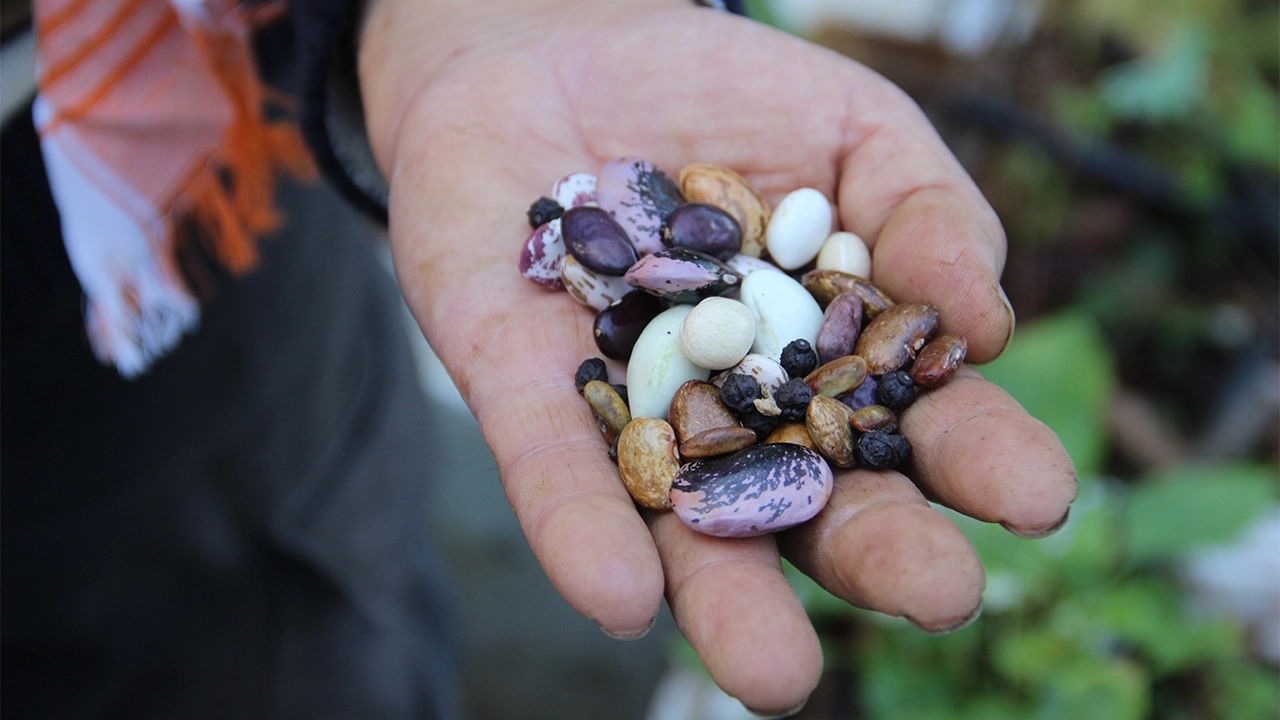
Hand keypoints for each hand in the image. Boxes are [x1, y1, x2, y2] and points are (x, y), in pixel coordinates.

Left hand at [358, 1, 1076, 713]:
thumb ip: (927, 214)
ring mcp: (625, 407)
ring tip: (774, 673)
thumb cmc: (722, 96)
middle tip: (938, 594)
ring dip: (725, 597)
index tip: (1038, 497)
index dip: (977, 459)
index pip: (913, 424)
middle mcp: (731, 411)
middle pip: (805, 499)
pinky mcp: (516, 384)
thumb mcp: (852, 130)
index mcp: (826, 363)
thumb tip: (988, 321)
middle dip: (871, 550)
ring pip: (677, 517)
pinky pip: (547, 463)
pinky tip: (616, 592)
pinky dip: (579, 526)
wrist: (554, 42)